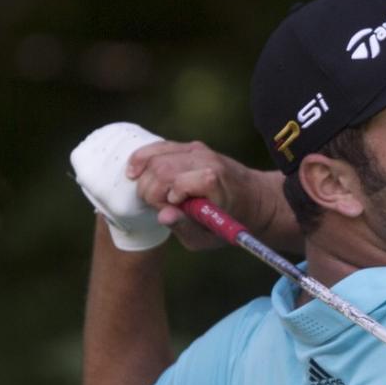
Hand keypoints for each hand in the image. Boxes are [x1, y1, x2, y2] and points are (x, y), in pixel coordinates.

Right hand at [126, 140, 247, 250]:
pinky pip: (158, 147)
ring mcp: (197, 150)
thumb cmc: (229, 222)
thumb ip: (185, 227)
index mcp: (214, 182)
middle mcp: (206, 160)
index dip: (165, 200)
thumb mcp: (209, 237)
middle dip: (150, 190)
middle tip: (158, 206)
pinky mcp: (189, 147)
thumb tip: (163, 216)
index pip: (176, 183)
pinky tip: (133, 172)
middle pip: (161, 168)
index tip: (170, 212)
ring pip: (156, 156)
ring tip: (152, 195)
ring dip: (145, 177)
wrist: (252, 198)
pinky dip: (142, 159)